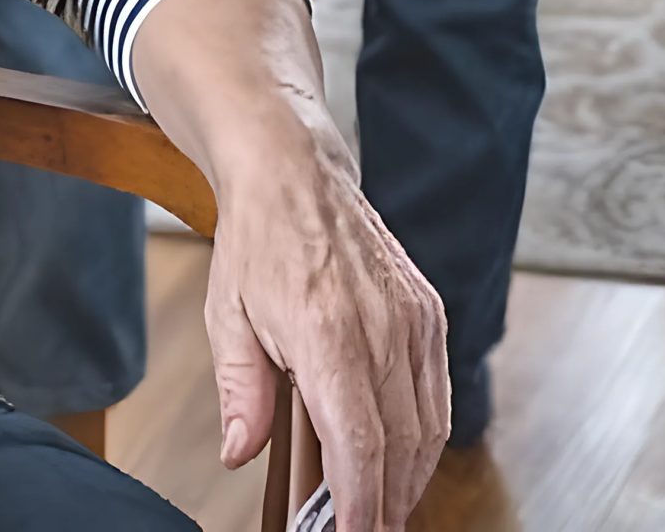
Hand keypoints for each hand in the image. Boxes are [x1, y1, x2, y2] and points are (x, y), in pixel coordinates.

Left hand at [206, 133, 450, 531]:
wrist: (293, 169)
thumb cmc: (258, 239)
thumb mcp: (226, 315)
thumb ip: (240, 391)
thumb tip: (241, 451)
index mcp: (326, 331)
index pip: (358, 444)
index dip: (359, 505)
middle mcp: (381, 325)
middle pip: (399, 448)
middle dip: (383, 505)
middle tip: (361, 531)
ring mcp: (412, 317)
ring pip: (428, 428)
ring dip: (409, 479)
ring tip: (381, 509)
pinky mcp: (429, 310)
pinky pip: (438, 393)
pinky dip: (426, 437)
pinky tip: (404, 459)